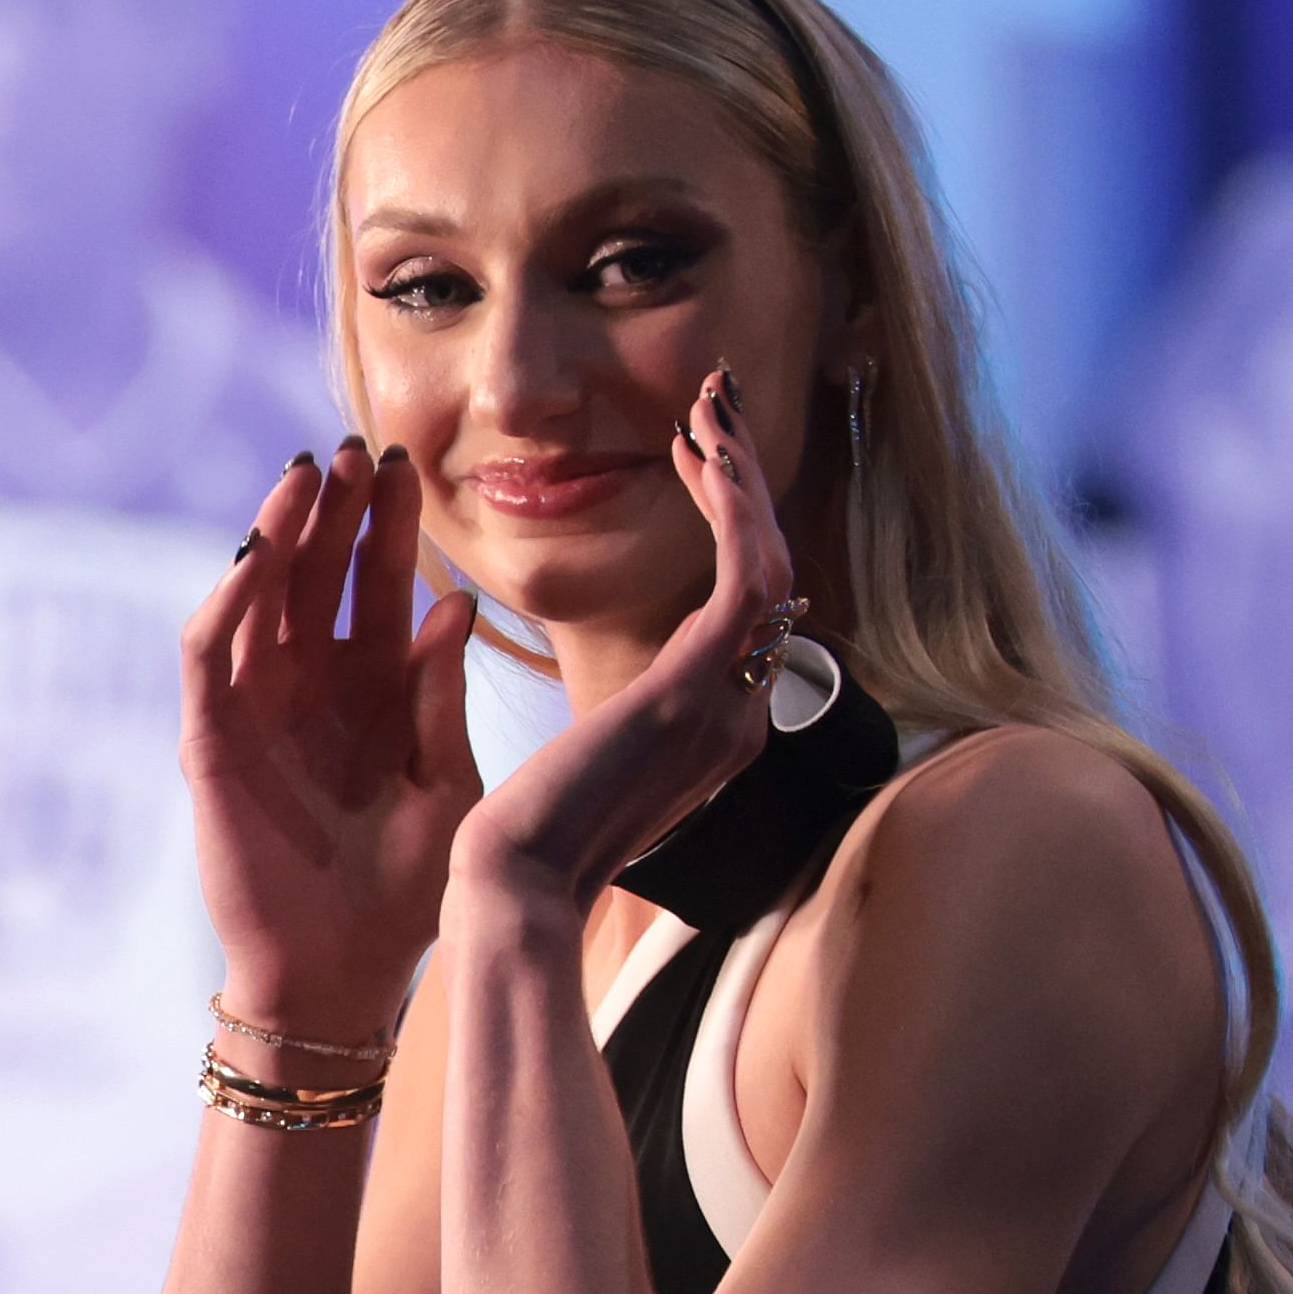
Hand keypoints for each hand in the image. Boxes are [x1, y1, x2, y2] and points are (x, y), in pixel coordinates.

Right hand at [182, 439, 482, 1029]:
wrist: (345, 973)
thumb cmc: (409, 890)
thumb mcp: (446, 785)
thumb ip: (440, 699)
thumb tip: (453, 605)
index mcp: (373, 684)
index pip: (376, 580)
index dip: (387, 522)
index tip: (410, 463)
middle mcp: (312, 682)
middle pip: (316, 569)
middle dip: (333, 506)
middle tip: (356, 445)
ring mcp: (258, 707)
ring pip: (259, 596)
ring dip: (278, 533)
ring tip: (306, 474)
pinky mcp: (212, 740)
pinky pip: (210, 655)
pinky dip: (227, 602)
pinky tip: (258, 557)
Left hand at [452, 366, 795, 912]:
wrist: (518, 889)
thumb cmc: (531, 841)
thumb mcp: (597, 767)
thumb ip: (641, 722)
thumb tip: (660, 684)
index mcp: (720, 733)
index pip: (753, 611)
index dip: (736, 524)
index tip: (701, 458)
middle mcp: (744, 718)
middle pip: (774, 576)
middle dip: (747, 482)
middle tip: (720, 404)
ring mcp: (730, 706)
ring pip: (769, 563)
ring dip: (744, 477)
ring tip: (715, 406)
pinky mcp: (697, 690)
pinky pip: (744, 579)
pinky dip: (731, 508)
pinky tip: (701, 453)